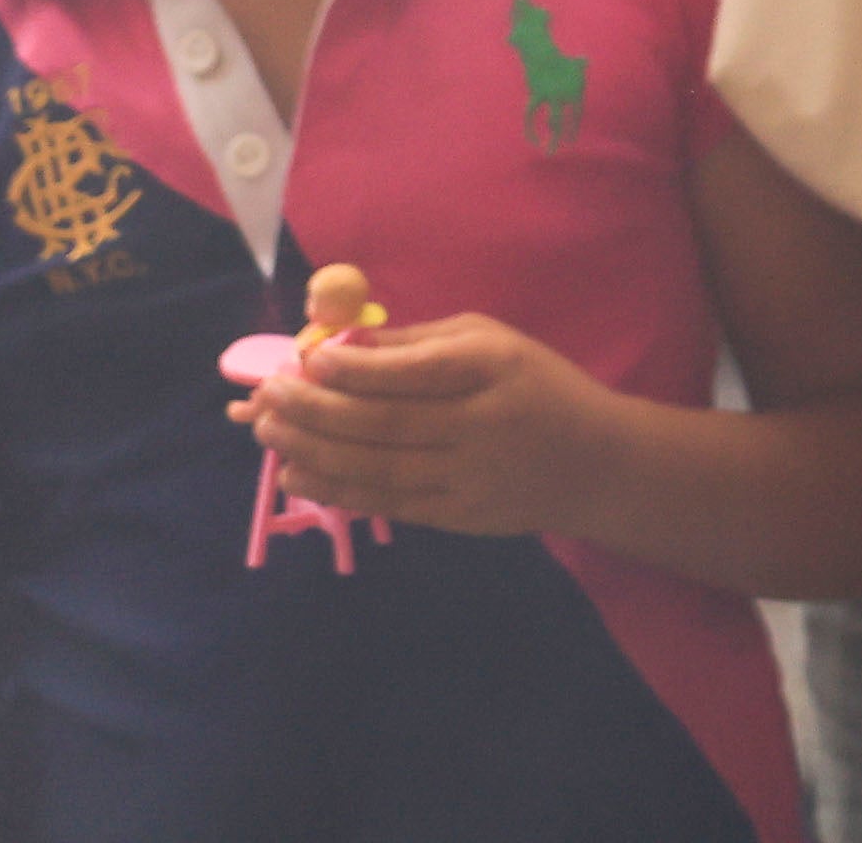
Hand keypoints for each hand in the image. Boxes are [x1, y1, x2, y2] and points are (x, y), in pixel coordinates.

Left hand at [243, 312, 606, 537]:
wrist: (596, 464)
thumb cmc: (537, 386)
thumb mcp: (492, 344)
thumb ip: (418, 344)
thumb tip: (342, 345)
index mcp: (492, 369)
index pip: (412, 372)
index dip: (352, 370)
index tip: (306, 361)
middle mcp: (480, 425)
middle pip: (383, 422)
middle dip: (314, 409)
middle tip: (266, 396)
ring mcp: (468, 478)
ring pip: (375, 467)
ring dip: (311, 450)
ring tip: (265, 432)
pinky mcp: (458, 518)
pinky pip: (386, 503)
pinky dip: (335, 489)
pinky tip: (296, 473)